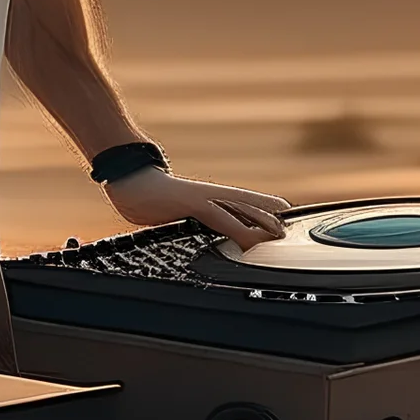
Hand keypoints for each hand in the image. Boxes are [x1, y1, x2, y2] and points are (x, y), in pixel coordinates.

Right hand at [104, 167, 289, 248]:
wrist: (130, 182)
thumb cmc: (150, 197)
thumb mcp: (175, 214)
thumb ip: (190, 221)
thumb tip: (196, 229)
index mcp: (207, 199)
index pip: (241, 205)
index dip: (262, 211)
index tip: (281, 219)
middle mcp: (210, 195)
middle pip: (246, 206)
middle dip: (268, 218)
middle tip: (288, 229)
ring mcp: (203, 197)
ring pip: (239, 209)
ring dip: (260, 221)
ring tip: (279, 230)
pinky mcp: (192, 202)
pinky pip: (220, 217)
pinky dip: (238, 228)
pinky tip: (249, 238)